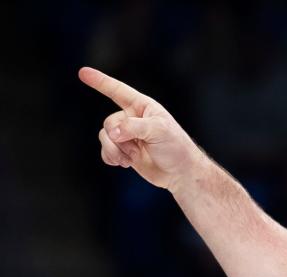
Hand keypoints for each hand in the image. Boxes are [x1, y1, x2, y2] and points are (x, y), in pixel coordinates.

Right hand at [79, 66, 204, 190]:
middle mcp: (133, 119)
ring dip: (115, 150)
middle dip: (118, 138)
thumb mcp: (159, 131)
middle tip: (135, 149)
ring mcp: (128, 136)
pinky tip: (124, 164)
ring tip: (131, 159)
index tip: (83, 72)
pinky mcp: (124, 151)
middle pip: (109, 122)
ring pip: (105, 137)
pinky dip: (111, 157)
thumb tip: (113, 133)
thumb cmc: (176, 148)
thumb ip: (133, 127)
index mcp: (143, 107)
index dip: (100, 81)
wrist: (181, 173)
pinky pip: (105, 151)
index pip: (117, 90)